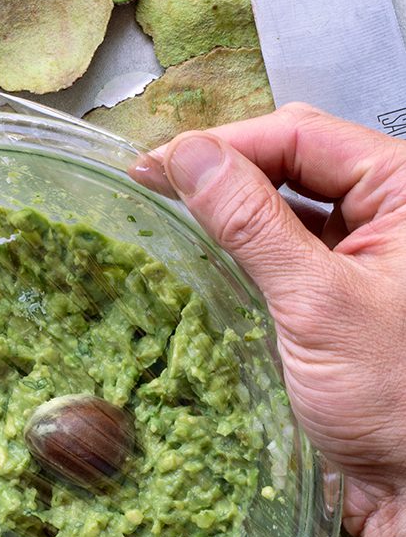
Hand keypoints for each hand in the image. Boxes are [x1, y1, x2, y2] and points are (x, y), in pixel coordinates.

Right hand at [130, 103, 405, 536]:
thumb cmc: (392, 399)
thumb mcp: (316, 303)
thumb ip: (252, 224)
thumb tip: (191, 158)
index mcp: (405, 190)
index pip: (302, 136)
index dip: (225, 145)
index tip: (158, 163)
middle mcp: (390, 211)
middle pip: (294, 163)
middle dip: (226, 172)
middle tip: (155, 186)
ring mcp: (366, 251)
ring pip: (287, 206)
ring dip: (231, 211)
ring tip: (171, 215)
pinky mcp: (342, 289)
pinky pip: (288, 250)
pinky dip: (247, 250)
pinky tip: (210, 256)